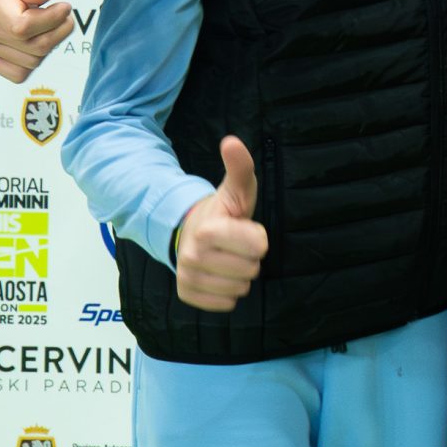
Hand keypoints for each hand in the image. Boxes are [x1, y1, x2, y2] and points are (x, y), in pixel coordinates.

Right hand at [0, 0, 71, 83]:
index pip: (22, 28)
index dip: (53, 20)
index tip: (64, 5)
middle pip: (32, 48)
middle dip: (57, 31)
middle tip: (61, 10)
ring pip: (30, 62)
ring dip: (50, 43)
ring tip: (47, 19)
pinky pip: (18, 73)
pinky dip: (35, 58)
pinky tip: (37, 36)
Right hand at [175, 136, 269, 311]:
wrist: (190, 232)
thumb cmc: (223, 211)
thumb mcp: (237, 188)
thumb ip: (240, 166)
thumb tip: (231, 142)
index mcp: (207, 231)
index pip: (259, 247)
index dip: (258, 237)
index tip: (243, 228)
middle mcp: (192, 257)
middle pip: (252, 269)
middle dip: (249, 257)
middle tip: (235, 245)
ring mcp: (187, 277)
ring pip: (240, 289)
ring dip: (239, 275)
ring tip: (227, 257)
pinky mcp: (187, 295)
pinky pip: (226, 304)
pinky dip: (228, 292)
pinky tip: (219, 274)